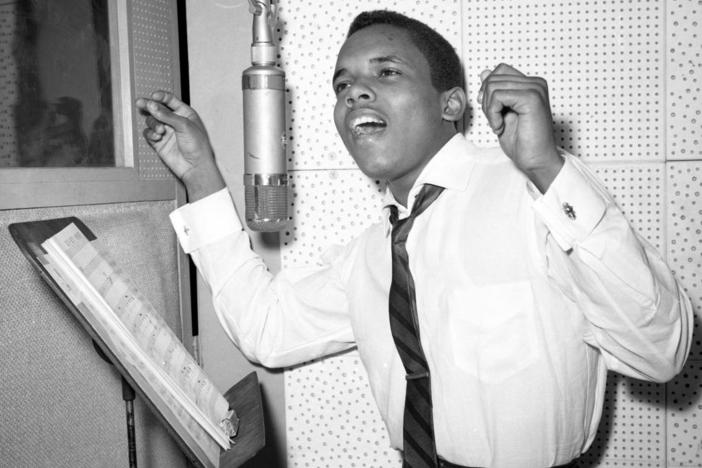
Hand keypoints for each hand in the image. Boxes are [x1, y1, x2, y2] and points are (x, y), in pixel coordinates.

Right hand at [136, 91, 224, 199]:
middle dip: (149, 106)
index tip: (153, 96)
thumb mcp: (184, 125)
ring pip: (152, 121)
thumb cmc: (198, 146)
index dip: (161, 96)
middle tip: (140, 103)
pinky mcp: (159, 142)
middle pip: (157, 109)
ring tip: (160, 131)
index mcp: (185, 113)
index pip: (170, 100)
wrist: (195, 166)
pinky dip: (150, 134)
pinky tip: (157, 137)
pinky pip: (149, 133)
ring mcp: (166, 132)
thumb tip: (152, 105)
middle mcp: (174, 121)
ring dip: (153, 124)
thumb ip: (167, 115)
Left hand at [478, 64, 562, 191]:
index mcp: (531, 85)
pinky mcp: (532, 98)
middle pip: (493, 78)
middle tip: (497, 121)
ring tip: (500, 124)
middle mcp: (536, 84)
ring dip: (490, 110)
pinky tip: (501, 126)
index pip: (500, 70)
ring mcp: (535, 89)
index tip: (491, 109)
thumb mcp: (501, 112)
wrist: (535, 160)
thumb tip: (484, 73)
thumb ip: (494, 92)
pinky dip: (493, 114)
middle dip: (487, 102)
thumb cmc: (523, 141)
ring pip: (493, 87)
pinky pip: (498, 96)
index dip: (488, 89)